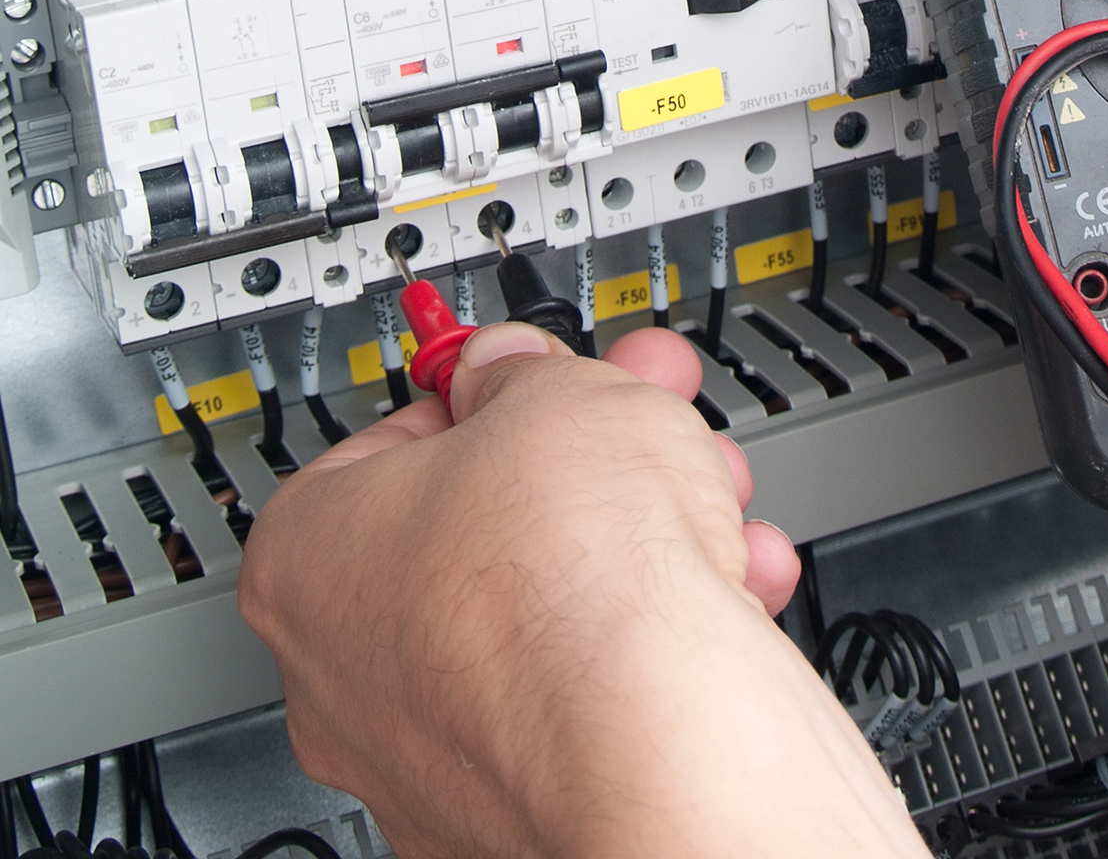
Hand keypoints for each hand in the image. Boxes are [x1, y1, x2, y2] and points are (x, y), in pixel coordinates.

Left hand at [240, 322, 921, 858]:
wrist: (659, 735)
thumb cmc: (573, 578)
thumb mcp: (553, 393)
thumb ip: (519, 373)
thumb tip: (506, 374)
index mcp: (306, 559)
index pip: (393, 442)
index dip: (494, 392)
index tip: (542, 376)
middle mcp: (343, 678)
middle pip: (478, 530)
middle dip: (584, 468)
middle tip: (644, 424)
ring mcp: (430, 759)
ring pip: (543, 618)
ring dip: (637, 547)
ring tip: (711, 505)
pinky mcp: (522, 811)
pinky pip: (589, 697)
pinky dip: (657, 640)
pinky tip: (726, 591)